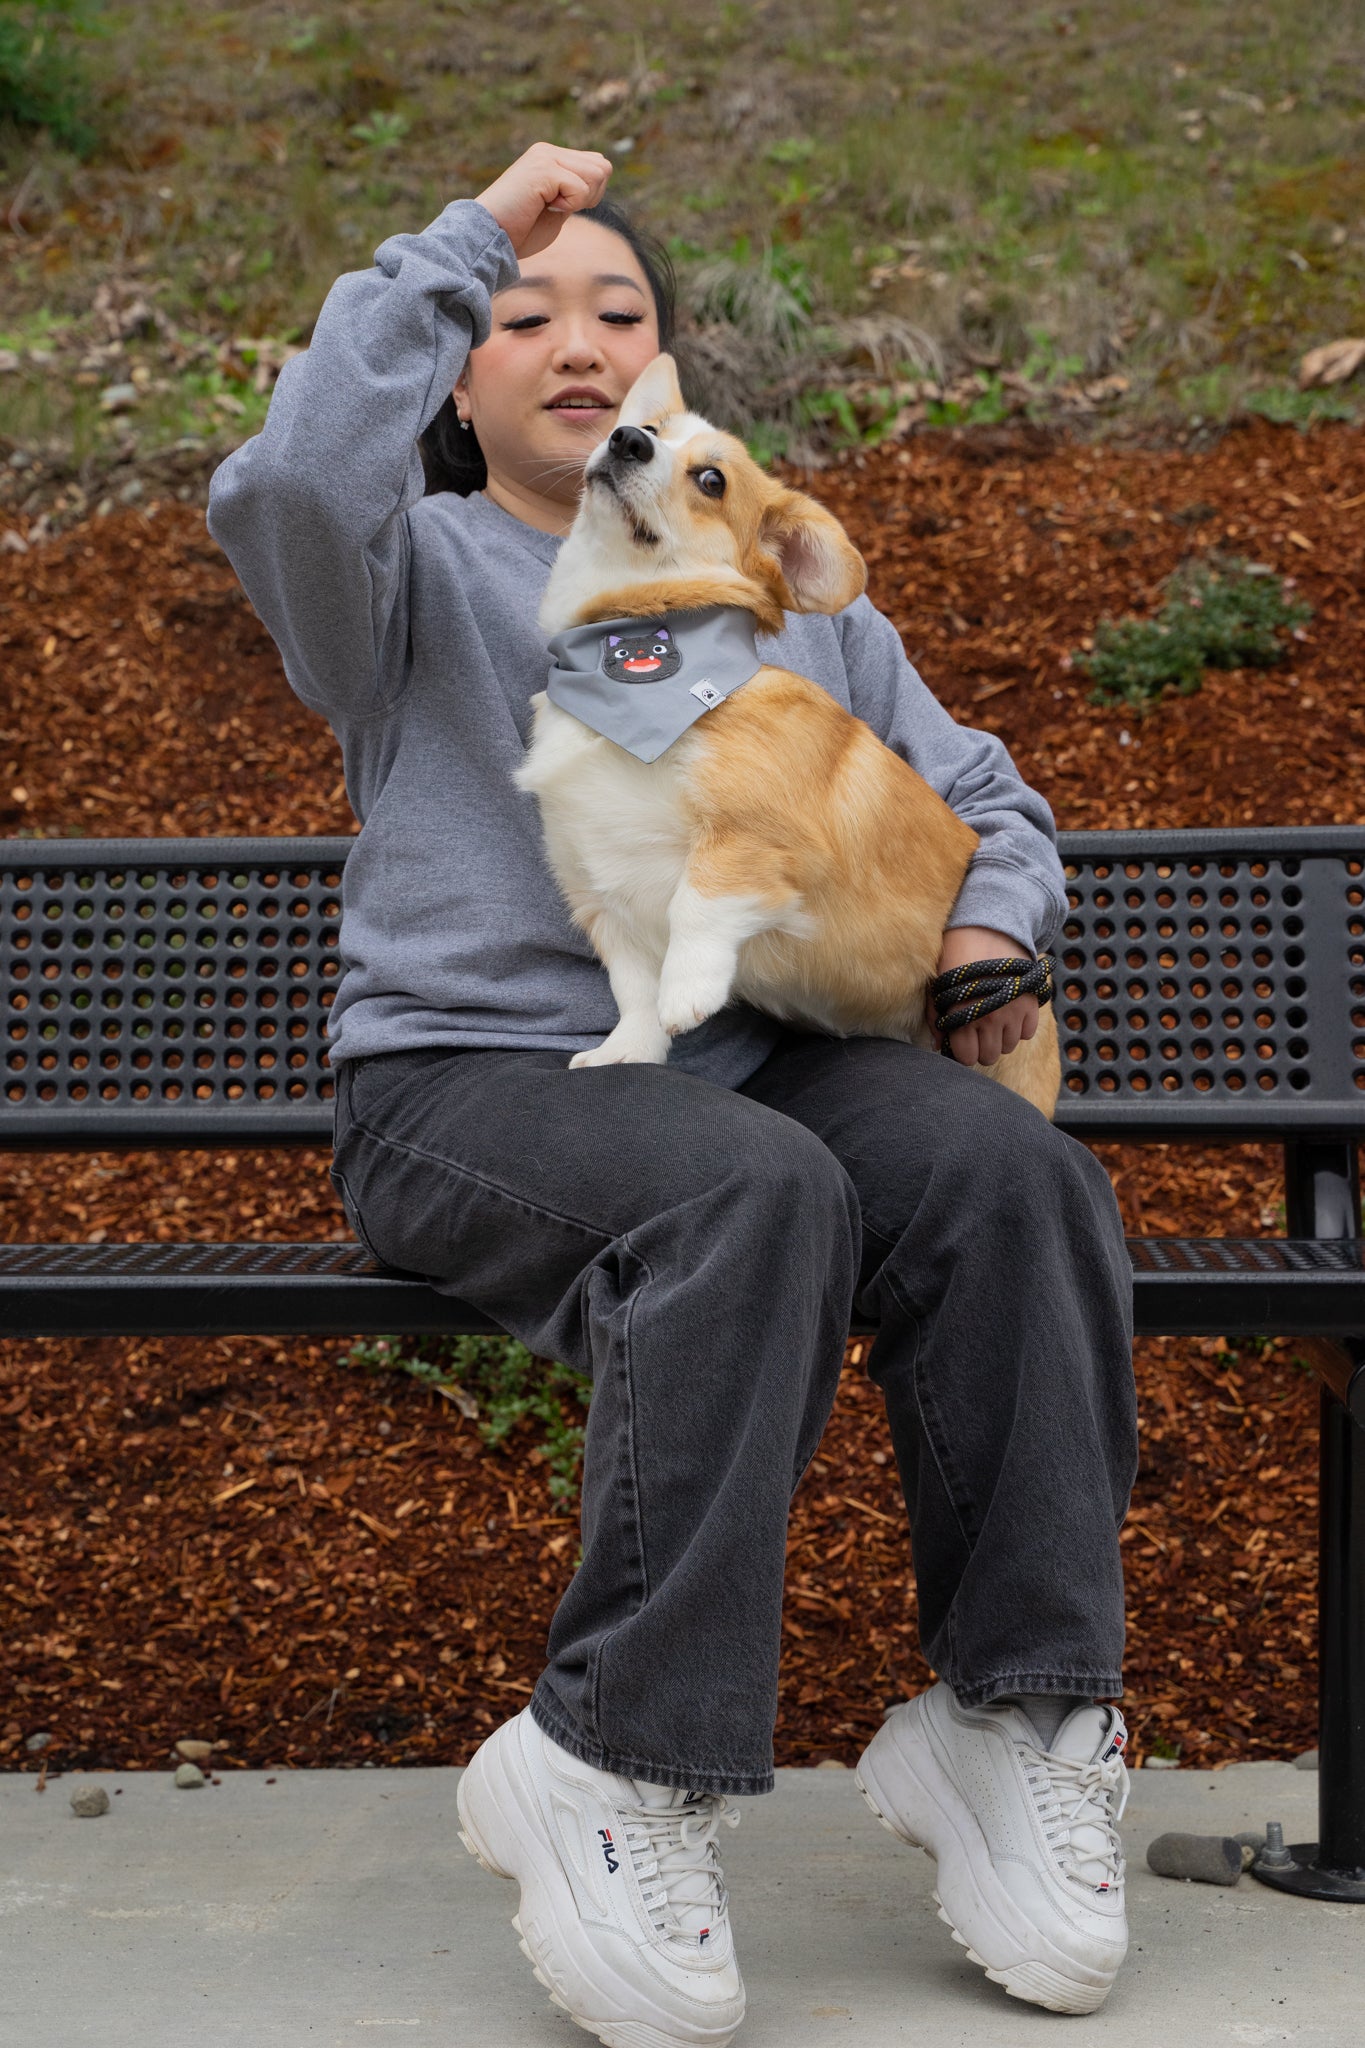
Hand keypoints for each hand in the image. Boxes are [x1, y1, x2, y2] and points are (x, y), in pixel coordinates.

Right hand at [474, 142, 614, 258]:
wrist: (489, 237)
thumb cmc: (519, 232)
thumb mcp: (556, 208)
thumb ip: (574, 192)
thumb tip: (600, 176)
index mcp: (551, 157)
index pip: (597, 164)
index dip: (591, 194)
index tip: (562, 207)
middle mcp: (548, 150)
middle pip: (603, 166)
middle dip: (591, 195)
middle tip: (559, 207)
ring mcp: (545, 156)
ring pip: (597, 173)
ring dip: (580, 199)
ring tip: (550, 205)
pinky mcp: (544, 168)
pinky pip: (581, 188)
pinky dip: (569, 205)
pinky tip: (544, 206)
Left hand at [932, 926, 1039, 1068]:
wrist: (987, 929)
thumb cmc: (954, 956)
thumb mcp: (937, 985)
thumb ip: (935, 1018)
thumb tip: (939, 1046)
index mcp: (962, 1016)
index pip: (967, 1057)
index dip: (962, 1051)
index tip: (961, 1040)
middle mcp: (990, 1018)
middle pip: (988, 1056)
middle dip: (980, 1047)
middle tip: (975, 1030)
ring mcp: (1013, 1012)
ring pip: (1008, 1046)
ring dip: (999, 1037)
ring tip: (991, 1017)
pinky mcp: (1031, 1003)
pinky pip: (1027, 1033)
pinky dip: (1019, 1027)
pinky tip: (1008, 1012)